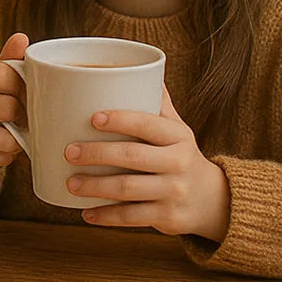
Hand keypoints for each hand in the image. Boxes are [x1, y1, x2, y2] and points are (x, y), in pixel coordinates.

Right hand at [0, 33, 28, 193]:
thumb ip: (10, 59)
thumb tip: (21, 38)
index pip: (3, 74)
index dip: (22, 87)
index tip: (26, 94)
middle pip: (7, 108)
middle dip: (22, 116)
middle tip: (22, 118)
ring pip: (6, 139)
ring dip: (16, 141)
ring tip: (12, 134)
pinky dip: (4, 157)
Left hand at [64, 86, 229, 241]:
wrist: (213, 199)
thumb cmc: (180, 154)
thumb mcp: (176, 127)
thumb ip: (155, 101)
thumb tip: (133, 64)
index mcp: (177, 136)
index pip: (147, 123)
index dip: (120, 119)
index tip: (92, 117)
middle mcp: (178, 163)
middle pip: (132, 157)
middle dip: (97, 154)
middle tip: (68, 152)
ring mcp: (174, 192)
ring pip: (129, 190)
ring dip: (95, 187)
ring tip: (70, 183)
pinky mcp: (168, 218)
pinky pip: (132, 218)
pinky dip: (107, 216)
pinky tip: (86, 213)